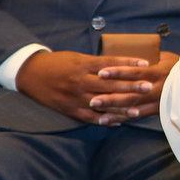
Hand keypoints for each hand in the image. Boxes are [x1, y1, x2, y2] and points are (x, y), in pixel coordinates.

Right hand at [15, 50, 168, 125]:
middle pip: (110, 84)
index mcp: (82, 65)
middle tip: (149, 87)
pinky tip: (118, 122)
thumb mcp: (77, 57)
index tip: (146, 64)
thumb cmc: (57, 63)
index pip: (111, 63)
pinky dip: (104, 120)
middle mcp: (80, 81)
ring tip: (138, 110)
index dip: (129, 64)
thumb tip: (120, 65)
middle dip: (131, 86)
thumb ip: (97, 63)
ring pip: (102, 103)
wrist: (30, 73)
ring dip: (121, 108)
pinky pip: (89, 117)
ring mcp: (75, 97)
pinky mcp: (69, 109)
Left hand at [91, 50, 179, 118]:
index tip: (102, 72)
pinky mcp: (158, 110)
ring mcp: (158, 101)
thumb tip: (128, 51)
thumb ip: (149, 58)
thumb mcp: (167, 58)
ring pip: (133, 107)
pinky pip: (138, 115)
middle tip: (92, 99)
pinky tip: (108, 120)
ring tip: (96, 111)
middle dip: (111, 97)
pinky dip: (122, 118)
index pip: (136, 72)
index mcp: (159, 72)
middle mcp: (158, 88)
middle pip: (131, 94)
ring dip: (113, 110)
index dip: (118, 72)